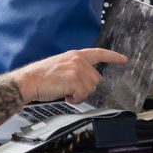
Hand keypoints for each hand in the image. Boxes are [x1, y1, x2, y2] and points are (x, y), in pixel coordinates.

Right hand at [11, 48, 126, 103]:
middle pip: (97, 79)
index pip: (99, 53)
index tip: (123, 59)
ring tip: (66, 91)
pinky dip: (75, 99)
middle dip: (86, 88)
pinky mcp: (75, 79)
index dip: (113, 57)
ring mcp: (77, 69)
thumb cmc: (41, 77)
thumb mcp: (61, 65)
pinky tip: (65, 95)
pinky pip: (83, 95)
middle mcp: (78, 60)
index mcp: (75, 55)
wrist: (28, 81)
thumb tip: (86, 79)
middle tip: (71, 89)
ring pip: (91, 88)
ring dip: (80, 94)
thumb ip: (75, 68)